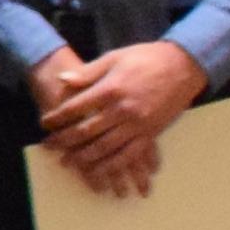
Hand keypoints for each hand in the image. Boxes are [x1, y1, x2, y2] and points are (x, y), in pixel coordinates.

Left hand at [40, 41, 206, 195]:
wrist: (184, 65)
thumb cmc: (147, 57)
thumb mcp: (115, 57)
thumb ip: (88, 73)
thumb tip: (62, 79)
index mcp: (111, 89)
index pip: (76, 108)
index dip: (57, 118)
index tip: (44, 123)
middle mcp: (123, 110)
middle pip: (87, 131)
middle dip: (64, 141)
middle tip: (48, 146)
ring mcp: (138, 124)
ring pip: (106, 148)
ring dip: (84, 158)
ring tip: (67, 163)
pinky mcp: (151, 133)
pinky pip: (130, 155)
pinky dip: (113, 166)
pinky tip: (99, 172)